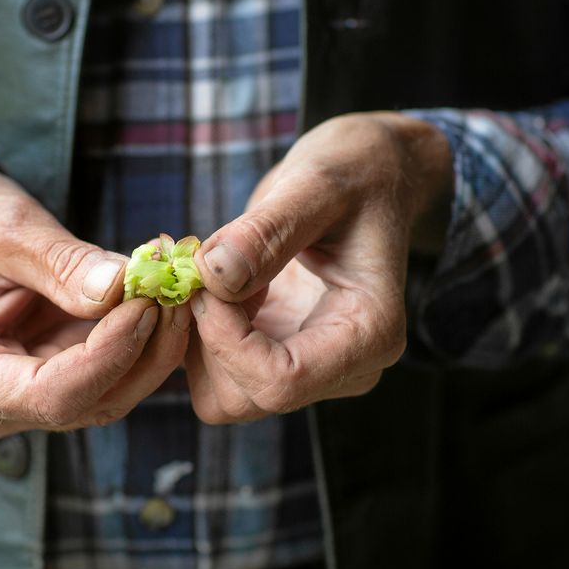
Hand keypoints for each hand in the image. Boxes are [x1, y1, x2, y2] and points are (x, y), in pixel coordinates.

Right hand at [0, 161, 189, 440]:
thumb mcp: (5, 231)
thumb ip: (63, 266)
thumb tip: (124, 289)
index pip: (52, 394)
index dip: (109, 355)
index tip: (147, 304)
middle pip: (91, 401)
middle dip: (144, 350)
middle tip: (176, 289)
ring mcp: (28, 396)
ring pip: (113, 392)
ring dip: (153, 345)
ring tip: (174, 285)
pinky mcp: (58, 374)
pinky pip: (114, 370)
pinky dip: (144, 336)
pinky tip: (162, 294)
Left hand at [186, 113, 452, 422]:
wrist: (369, 174)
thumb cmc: (356, 171)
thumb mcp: (317, 185)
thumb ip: (267, 232)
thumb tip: (212, 275)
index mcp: (369, 335)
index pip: (280, 381)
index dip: (225, 338)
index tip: (207, 276)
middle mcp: (344, 367)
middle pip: (245, 397)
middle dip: (207, 337)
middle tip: (203, 266)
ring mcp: (311, 366)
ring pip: (223, 394)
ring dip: (199, 337)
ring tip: (214, 270)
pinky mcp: (277, 354)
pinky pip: (217, 371)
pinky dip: (199, 332)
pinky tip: (215, 280)